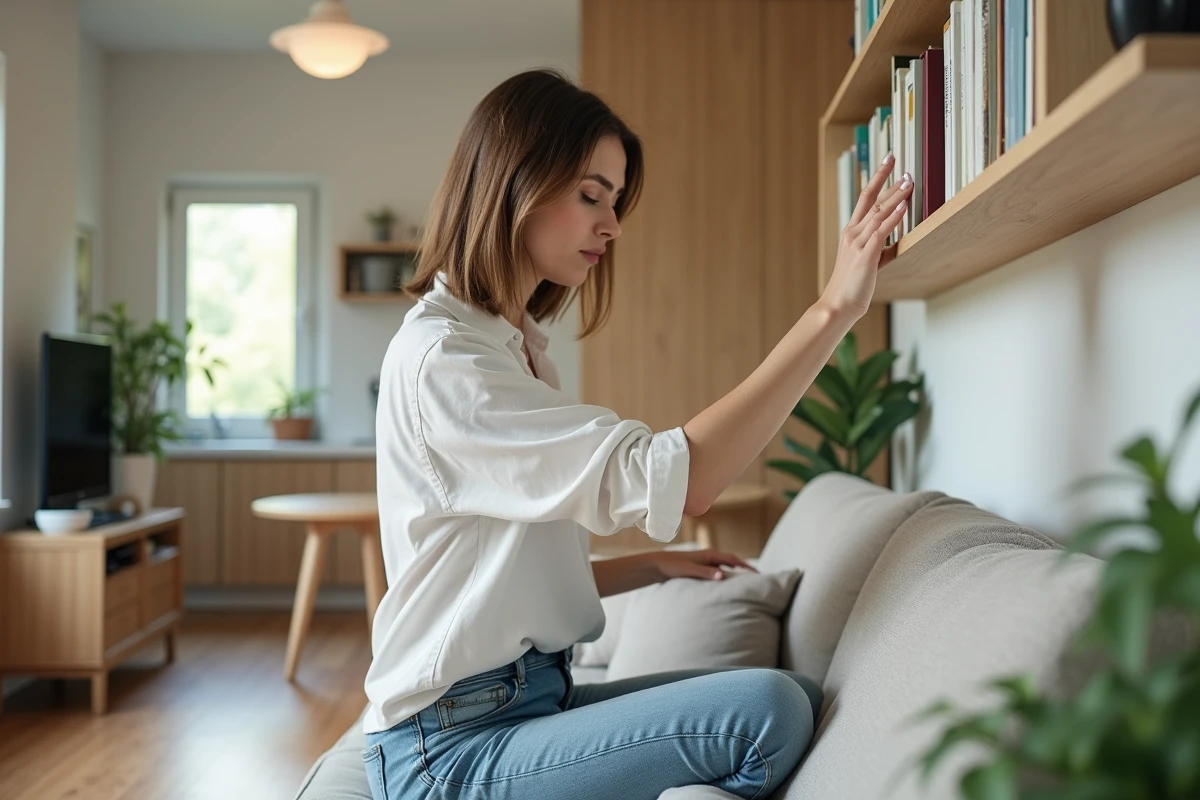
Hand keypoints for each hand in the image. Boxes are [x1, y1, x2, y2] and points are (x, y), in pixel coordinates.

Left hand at [650, 548, 757, 581]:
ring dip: (736, 573)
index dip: (747, 566)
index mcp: (709, 554)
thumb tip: (723, 576)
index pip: (734, 559)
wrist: (658, 565)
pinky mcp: (701, 568)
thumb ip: (705, 572)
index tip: (758, 574)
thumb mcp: (689, 569)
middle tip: (758, 580)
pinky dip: (727, 576)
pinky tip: (728, 585)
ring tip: (747, 583)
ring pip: (726, 566)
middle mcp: (710, 556)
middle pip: (732, 562)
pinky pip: (719, 571)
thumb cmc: (672, 566)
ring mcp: (706, 562)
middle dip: (745, 569)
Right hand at [819, 153, 912, 319]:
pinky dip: (893, 218)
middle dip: (886, 180)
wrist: (839, 304)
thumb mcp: (867, 262)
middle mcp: (852, 233)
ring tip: (908, 182)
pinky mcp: (866, 255)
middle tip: (901, 165)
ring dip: (894, 196)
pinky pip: (881, 232)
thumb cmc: (852, 285)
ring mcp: (858, 243)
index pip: (865, 198)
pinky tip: (903, 207)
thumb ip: (880, 249)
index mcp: (851, 232)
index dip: (877, 178)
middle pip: (871, 199)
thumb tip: (895, 244)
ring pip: (878, 213)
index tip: (888, 161)